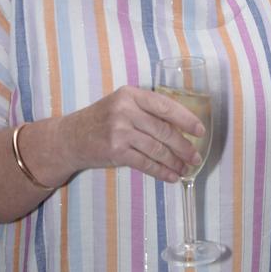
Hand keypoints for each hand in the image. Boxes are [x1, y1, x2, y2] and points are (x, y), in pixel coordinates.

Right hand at [64, 86, 204, 182]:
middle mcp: (125, 110)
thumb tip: (182, 128)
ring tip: (185, 169)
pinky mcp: (115, 151)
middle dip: (184, 146)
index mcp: (131, 95)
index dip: (186, 119)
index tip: (200, 131)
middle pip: (164, 130)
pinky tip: (171, 176)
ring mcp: (119, 131)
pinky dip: (161, 171)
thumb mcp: (121, 105)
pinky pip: (145, 163)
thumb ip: (147, 111)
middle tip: (195, 156)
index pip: (165, 106)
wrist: (70, 138)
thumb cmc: (101, 121)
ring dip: (174, 162)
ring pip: (157, 148)